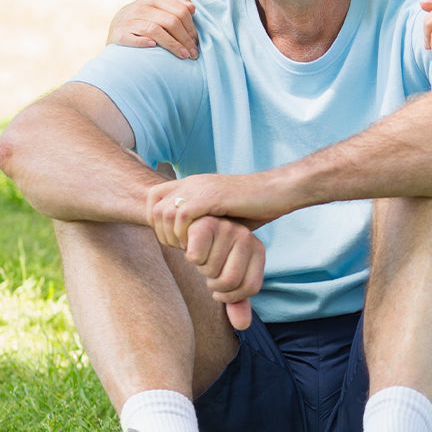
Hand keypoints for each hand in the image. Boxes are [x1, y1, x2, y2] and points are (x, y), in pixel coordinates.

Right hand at [107, 0, 197, 59]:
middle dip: (186, 39)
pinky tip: (154, 47)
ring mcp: (128, 20)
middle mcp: (141, 7)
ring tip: (184, 56)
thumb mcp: (159, 7)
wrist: (117, 28)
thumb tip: (192, 7)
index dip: (192, 28)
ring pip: (155, 30)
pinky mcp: (118, 33)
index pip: (180, 11)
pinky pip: (133, 38)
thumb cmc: (145, 20)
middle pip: (171, 21)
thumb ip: (176, 4)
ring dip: (173, 45)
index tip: (197, 42)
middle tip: (194, 53)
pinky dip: (144, 42)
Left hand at [147, 173, 291, 246]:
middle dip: (163, 234)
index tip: (174, 240)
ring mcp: (200, 187)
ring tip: (190, 249)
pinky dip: (185, 234)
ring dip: (173, 236)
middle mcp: (192, 182)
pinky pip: (182, 215)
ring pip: (164, 213)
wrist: (277, 191)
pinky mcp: (211, 196)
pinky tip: (199, 244)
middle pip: (155, 209)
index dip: (156, 222)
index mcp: (193, 184)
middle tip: (182, 249)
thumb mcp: (221, 212)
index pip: (154, 198)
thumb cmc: (255, 206)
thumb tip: (191, 238)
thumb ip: (203, 219)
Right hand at [184, 215, 265, 329]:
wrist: (190, 228)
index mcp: (258, 250)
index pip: (250, 288)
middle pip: (230, 280)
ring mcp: (227, 228)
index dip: (230, 296)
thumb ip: (236, 301)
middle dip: (213, 284)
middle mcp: (247, 236)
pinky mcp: (205, 223)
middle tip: (208, 269)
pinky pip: (195, 256)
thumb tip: (242, 325)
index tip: (220, 289)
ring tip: (201, 256)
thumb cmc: (212, 256)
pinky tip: (189, 247)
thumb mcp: (226, 278)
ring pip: (210, 269)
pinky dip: (189, 256)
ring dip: (200, 269)